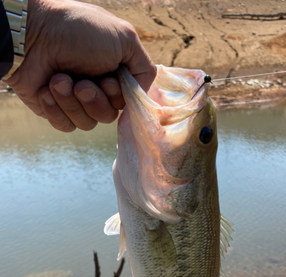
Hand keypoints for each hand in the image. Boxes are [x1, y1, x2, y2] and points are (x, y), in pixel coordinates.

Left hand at [6, 0, 155, 131]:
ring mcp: (74, 100)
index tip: (108, 79)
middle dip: (95, 100)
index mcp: (114, 71)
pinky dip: (57, 109)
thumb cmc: (78, 30)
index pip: (127, 102)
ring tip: (59, 80)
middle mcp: (96, 87)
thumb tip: (143, 94)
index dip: (118, 96)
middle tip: (81, 82)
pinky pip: (66, 126)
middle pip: (108, 116)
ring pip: (88, 123)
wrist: (31, 34)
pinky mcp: (54, 110)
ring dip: (72, 101)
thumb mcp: (125, 38)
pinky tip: (47, 88)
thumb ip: (145, 68)